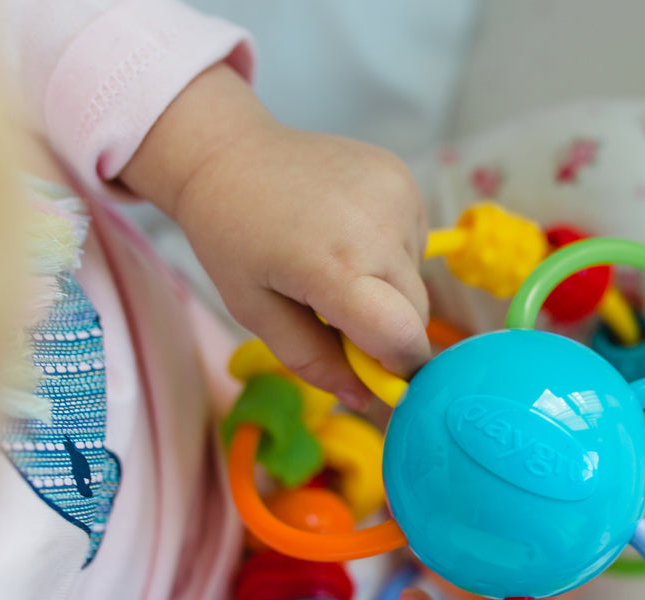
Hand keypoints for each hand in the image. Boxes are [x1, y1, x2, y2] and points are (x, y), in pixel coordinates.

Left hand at [120, 65, 429, 409]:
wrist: (229, 155)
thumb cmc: (233, 240)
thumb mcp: (258, 314)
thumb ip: (314, 361)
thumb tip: (365, 399)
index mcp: (334, 266)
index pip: (402, 336)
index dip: (395, 366)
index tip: (373, 371)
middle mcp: (377, 228)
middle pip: (416, 313)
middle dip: (387, 330)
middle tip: (337, 317)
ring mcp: (395, 196)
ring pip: (416, 279)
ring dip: (387, 289)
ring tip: (334, 262)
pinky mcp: (402, 178)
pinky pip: (413, 243)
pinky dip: (388, 254)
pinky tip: (347, 235)